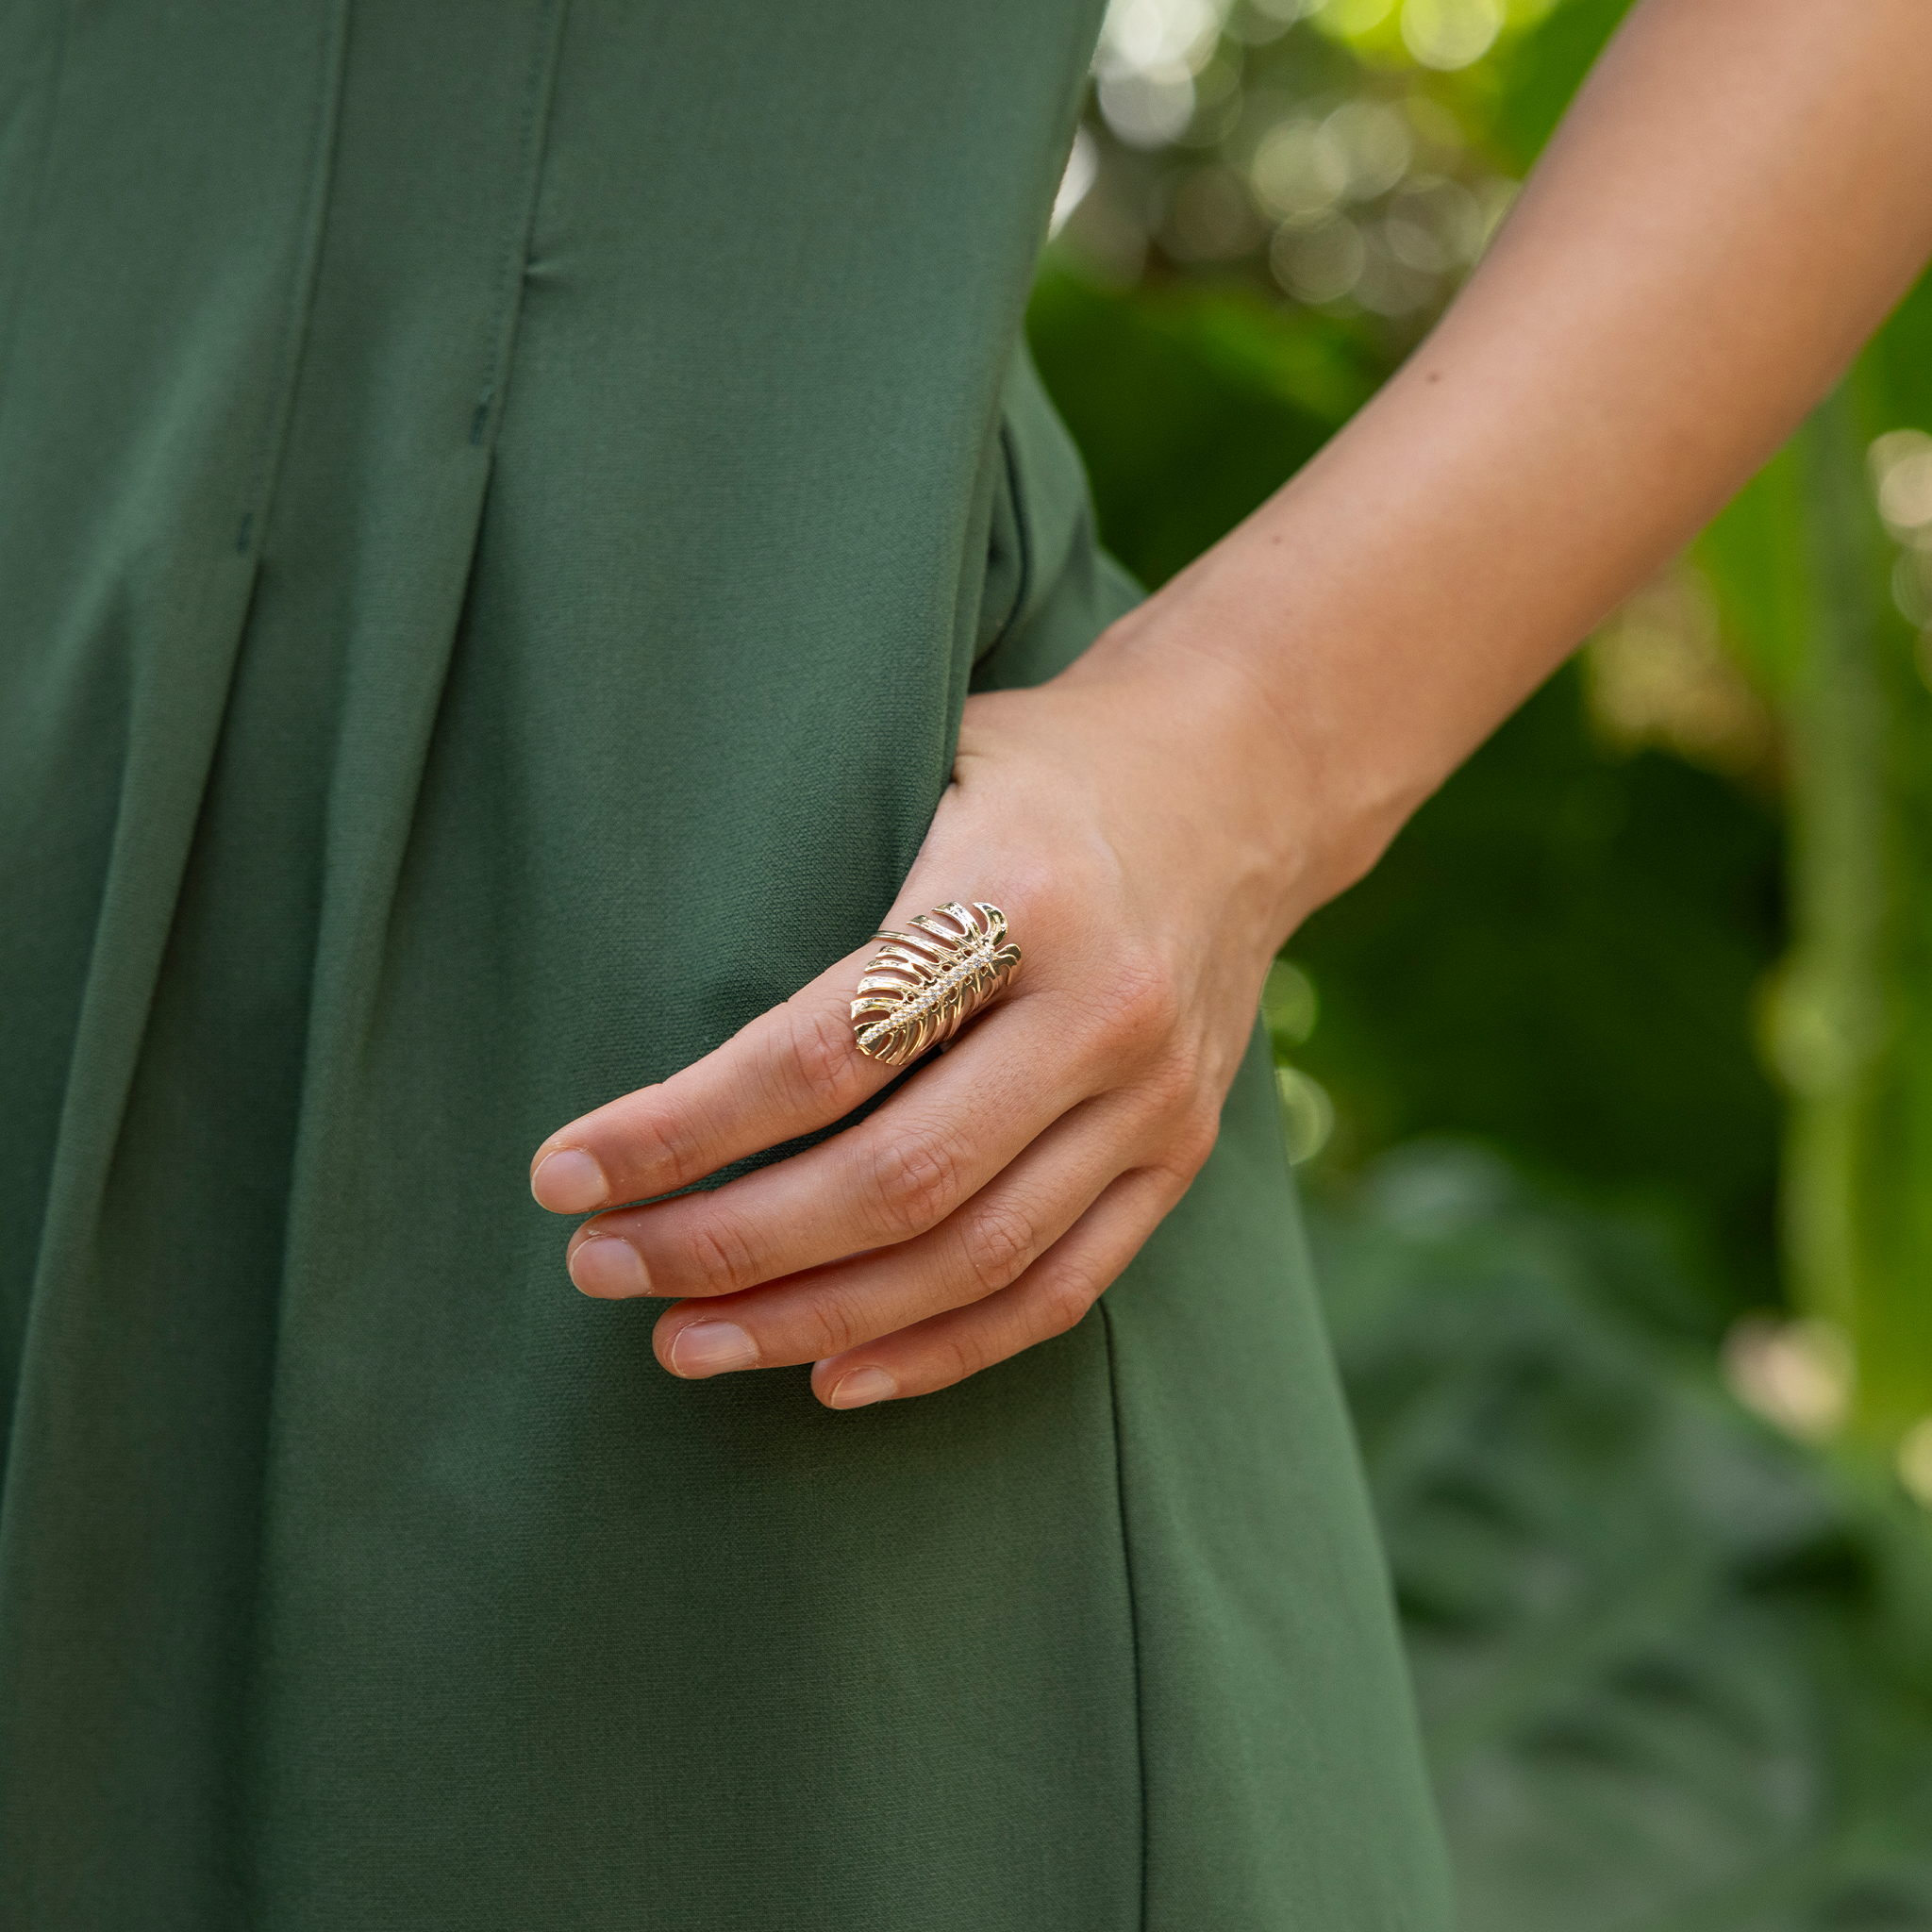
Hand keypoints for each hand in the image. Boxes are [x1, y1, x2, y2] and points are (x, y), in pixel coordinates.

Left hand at [527, 641, 1308, 1408]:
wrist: (1241, 784)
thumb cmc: (1042, 771)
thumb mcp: (932, 756)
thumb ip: (824, 864)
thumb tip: (647, 1007)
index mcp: (1020, 898)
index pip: (826, 1048)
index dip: (686, 1129)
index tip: (566, 1173)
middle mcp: (1100, 1010)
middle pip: (897, 1176)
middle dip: (728, 1243)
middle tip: (599, 1269)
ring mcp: (1153, 1098)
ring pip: (974, 1255)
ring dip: (814, 1318)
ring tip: (682, 1342)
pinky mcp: (1177, 1156)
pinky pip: (1060, 1289)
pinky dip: (942, 1351)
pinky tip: (834, 1375)